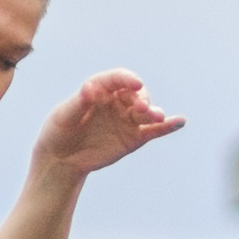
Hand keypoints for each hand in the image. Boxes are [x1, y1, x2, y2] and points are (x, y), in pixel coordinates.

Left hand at [31, 70, 182, 179]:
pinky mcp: (134, 138)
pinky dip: (167, 127)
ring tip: (157, 117)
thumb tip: (90, 88)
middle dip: (141, 100)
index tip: (135, 84)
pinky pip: (153, 131)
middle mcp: (117, 102)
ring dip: (154, 113)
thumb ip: (79, 102)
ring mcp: (127, 120)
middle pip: (136, 95)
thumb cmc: (59, 132)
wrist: (61, 159)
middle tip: (140, 109)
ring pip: (146, 112)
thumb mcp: (64, 116)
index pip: (118, 79)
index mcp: (100, 90)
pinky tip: (180, 122)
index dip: (128, 79)